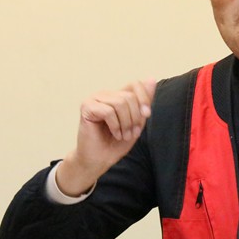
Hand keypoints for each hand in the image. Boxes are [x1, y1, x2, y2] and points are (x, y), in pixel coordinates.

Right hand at [56, 79, 156, 195]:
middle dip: (135, 117)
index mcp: (117, 95)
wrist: (99, 160)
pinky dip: (115, 126)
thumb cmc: (116, 143)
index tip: (147, 115)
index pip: (135, 84)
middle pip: (129, 96)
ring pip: (120, 103)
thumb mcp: (137, 122)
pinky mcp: (87, 107)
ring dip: (126, 123)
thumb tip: (151, 78)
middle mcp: (106, 94)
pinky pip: (109, 111)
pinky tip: (115, 134)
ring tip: (123, 135)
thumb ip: (144, 102)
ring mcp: (95, 99)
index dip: (144, 98)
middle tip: (131, 133)